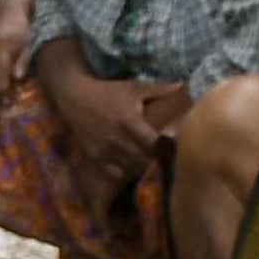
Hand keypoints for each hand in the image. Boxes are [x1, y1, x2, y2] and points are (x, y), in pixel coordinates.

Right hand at [40, 52, 171, 168]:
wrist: (75, 97)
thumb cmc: (108, 91)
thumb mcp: (134, 88)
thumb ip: (160, 90)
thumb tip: (183, 85)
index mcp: (130, 122)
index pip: (154, 145)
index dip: (165, 149)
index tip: (171, 148)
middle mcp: (117, 139)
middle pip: (145, 161)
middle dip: (156, 162)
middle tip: (164, 160)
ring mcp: (105, 150)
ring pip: (131, 170)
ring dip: (142, 168)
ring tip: (150, 164)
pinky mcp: (95, 156)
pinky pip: (116, 173)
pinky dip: (126, 172)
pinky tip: (131, 166)